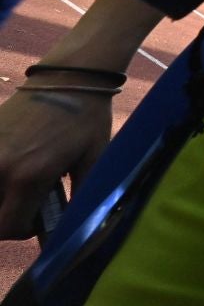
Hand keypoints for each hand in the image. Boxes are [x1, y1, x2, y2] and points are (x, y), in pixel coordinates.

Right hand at [0, 86, 110, 238]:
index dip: (23, 230)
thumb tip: (73, 228)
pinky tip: (9, 166)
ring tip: (14, 186)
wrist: (69, 75)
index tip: (37, 218)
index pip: (8, 227)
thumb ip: (81, 197)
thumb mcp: (93, 159)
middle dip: (6, 217)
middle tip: (24, 204)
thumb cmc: (86, 118)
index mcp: (28, 176)